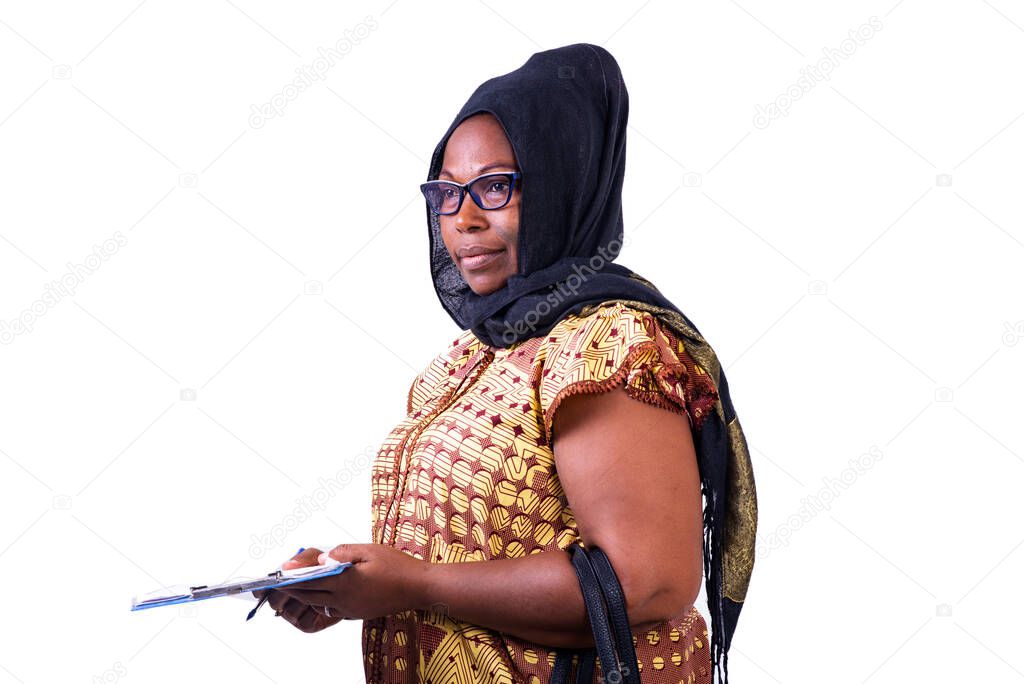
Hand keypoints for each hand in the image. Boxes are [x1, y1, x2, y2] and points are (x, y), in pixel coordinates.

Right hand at [253, 548, 341, 633]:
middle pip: (273, 601)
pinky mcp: (307, 625)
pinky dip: (313, 610)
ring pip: (289, 611)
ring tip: (316, 589)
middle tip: (297, 581)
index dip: (260, 589)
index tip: (266, 584)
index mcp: (280, 583)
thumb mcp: (315, 558)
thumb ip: (302, 559)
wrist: (348, 585)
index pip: (261, 590)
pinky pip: (304, 620)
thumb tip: (287, 567)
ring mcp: (294, 614)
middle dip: (285, 591)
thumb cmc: (326, 568)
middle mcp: (284, 601)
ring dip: (302, 599)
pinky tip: (321, 603)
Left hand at [271, 543, 428, 621]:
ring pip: (319, 603)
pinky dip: (321, 601)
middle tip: (276, 582)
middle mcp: (343, 599)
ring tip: (295, 585)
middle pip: (309, 594)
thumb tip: (322, 558)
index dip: (290, 577)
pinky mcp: (356, 613)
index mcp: (344, 582)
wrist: (418, 588)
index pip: (308, 581)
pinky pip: (331, 609)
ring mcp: (350, 609)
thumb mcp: (369, 550)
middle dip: (292, 588)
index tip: (277, 574)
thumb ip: (342, 553)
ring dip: (306, 594)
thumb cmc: (396, 566)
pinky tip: (320, 594)